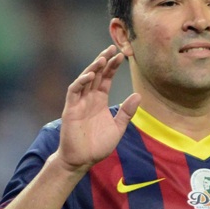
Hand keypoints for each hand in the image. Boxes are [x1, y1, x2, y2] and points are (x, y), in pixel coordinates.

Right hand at [58, 45, 139, 172]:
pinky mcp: (71, 109)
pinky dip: (81, 82)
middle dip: (104, 61)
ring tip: (102, 57)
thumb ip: (127, 112)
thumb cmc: (98, 146)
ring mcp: (79, 102)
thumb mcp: (118, 128)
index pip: (106, 79)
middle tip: (113, 48)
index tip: (121, 55)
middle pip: (96, 75)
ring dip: (93, 68)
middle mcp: (89, 98)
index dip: (112, 67)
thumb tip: (138, 95)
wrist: (82, 160)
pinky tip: (90, 75)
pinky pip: (74, 91)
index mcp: (99, 101)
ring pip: (84, 79)